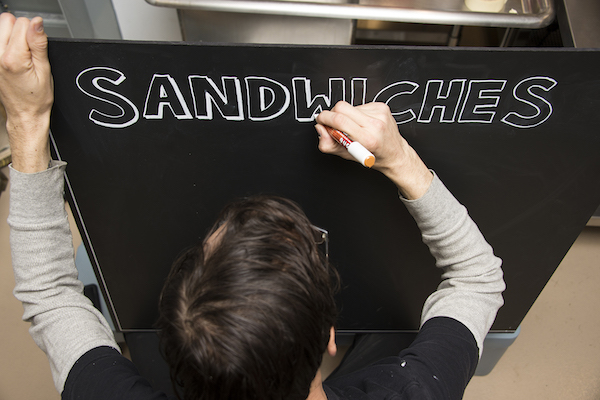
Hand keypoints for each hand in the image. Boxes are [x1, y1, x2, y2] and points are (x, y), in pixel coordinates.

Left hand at [0, 13, 52, 172]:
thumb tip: (37, 23)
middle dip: (21, 30)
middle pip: (8, 20)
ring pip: (1, 27)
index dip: (35, 33)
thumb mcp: (45, 70)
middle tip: (29, 50)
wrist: (25, 113)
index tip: (38, 48)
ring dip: (12, 35)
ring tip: (21, 53)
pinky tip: (13, 55)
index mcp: (13, 58)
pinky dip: (6, 43)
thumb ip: (39, 44)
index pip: (23, 24)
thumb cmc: (36, 98)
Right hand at [315, 101, 431, 199]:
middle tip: (332, 124)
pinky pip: (360, 105)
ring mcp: (380, 114)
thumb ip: (328, 144)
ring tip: (353, 127)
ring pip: (350, 106)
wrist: (395, 153)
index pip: (340, 121)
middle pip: (342, 108)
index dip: (325, 118)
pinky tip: (362, 123)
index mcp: (367, 139)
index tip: (321, 121)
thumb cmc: (372, 156)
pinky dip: (356, 114)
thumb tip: (320, 129)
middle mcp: (375, 125)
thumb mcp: (347, 155)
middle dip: (332, 114)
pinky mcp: (382, 107)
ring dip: (346, 115)